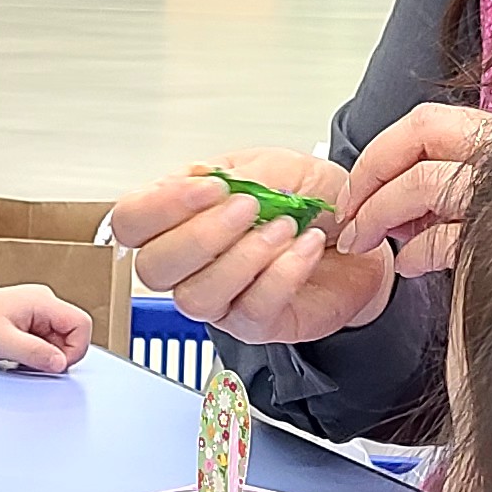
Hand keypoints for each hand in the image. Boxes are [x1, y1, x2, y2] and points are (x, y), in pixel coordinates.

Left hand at [0, 283, 93, 371]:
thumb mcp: (4, 341)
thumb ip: (35, 352)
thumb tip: (60, 363)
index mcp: (42, 300)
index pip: (81, 323)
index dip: (76, 348)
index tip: (57, 364)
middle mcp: (44, 302)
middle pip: (72, 334)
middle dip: (58, 354)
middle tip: (33, 362)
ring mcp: (39, 311)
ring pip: (60, 340)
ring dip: (46, 354)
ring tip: (20, 356)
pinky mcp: (32, 321)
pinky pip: (47, 341)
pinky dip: (38, 352)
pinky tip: (20, 353)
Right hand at [114, 149, 396, 347]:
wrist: (361, 239)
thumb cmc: (311, 204)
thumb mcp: (275, 167)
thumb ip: (235, 174)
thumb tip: (199, 181)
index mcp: (181, 215)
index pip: (130, 220)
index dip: (161, 206)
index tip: (211, 187)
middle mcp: (190, 263)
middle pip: (152, 268)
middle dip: (200, 235)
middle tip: (248, 207)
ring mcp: (219, 299)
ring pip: (197, 296)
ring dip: (244, 257)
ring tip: (284, 227)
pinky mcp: (254, 324)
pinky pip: (251, 308)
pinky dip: (282, 273)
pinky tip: (304, 246)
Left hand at [339, 104, 491, 276]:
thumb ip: (454, 194)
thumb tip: (396, 205)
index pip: (430, 123)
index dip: (383, 151)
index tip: (359, 184)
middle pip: (423, 133)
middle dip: (372, 171)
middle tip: (349, 211)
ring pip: (424, 182)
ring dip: (377, 213)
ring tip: (363, 242)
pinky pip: (444, 237)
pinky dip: (413, 250)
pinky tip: (409, 266)